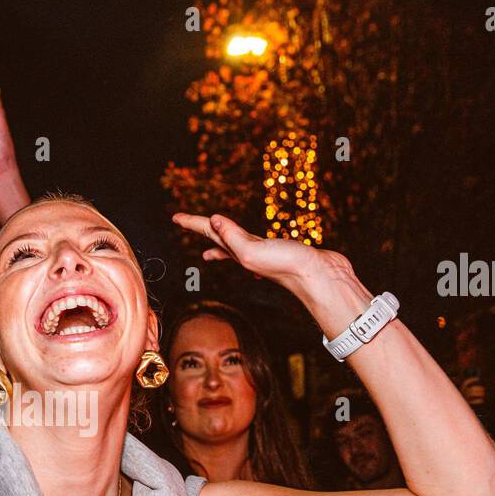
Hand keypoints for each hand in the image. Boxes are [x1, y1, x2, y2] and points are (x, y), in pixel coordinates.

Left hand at [172, 212, 350, 295]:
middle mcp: (247, 252)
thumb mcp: (251, 251)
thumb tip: (213, 221)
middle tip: (184, 221)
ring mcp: (263, 253)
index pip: (210, 232)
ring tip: (209, 236)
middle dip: (201, 228)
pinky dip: (245, 244)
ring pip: (235, 243)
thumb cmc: (287, 266)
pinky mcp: (280, 251)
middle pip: (218, 237)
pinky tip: (246, 249)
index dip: (192, 223)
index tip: (175, 217)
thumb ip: (232, 237)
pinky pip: (256, 246)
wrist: (319, 278)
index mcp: (238, 251)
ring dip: (220, 238)